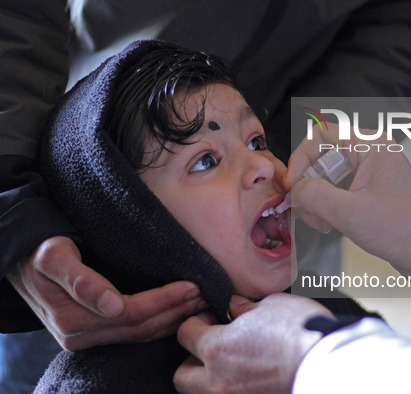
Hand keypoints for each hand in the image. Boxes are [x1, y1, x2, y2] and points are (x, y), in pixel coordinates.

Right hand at [7, 236, 203, 350]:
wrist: (21, 261)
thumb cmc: (39, 253)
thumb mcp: (53, 257)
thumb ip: (79, 279)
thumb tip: (111, 305)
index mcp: (74, 320)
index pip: (133, 314)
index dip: (166, 301)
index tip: (192, 285)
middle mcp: (82, 336)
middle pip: (143, 327)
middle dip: (178, 310)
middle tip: (208, 293)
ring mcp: (89, 338)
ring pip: (142, 335)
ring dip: (174, 319)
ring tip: (202, 303)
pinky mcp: (96, 334)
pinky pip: (135, 334)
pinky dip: (161, 323)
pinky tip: (180, 312)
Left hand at [174, 293, 332, 392]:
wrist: (329, 363)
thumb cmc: (302, 332)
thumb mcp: (271, 305)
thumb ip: (245, 308)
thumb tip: (235, 308)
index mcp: (216, 348)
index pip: (185, 333)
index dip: (197, 320)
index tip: (211, 316)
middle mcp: (218, 380)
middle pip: (182, 375)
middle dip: (193, 358)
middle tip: (213, 344)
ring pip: (203, 393)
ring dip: (210, 378)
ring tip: (232, 363)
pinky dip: (235, 388)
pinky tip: (250, 376)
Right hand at [286, 123, 410, 277]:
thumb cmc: (406, 230)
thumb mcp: (350, 213)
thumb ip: (315, 196)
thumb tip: (296, 191)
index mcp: (370, 146)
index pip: (321, 135)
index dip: (301, 158)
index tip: (294, 186)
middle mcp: (370, 154)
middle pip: (321, 157)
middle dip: (308, 186)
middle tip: (305, 211)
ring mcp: (369, 174)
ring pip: (326, 177)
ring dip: (316, 200)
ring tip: (320, 223)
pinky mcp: (368, 193)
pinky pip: (336, 192)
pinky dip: (326, 208)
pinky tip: (328, 226)